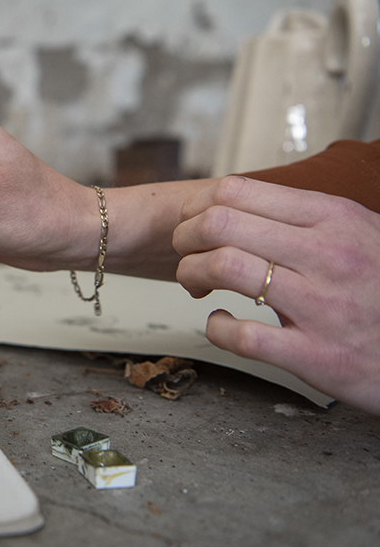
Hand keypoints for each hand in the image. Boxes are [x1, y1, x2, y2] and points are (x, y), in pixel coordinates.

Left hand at [173, 176, 379, 413]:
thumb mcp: (361, 233)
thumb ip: (305, 216)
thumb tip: (241, 202)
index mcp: (334, 218)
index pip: (238, 191)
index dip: (198, 206)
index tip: (192, 223)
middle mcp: (327, 255)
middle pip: (219, 224)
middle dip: (185, 239)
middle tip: (186, 254)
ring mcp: (321, 305)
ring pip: (222, 267)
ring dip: (191, 275)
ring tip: (198, 285)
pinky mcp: (315, 355)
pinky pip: (239, 334)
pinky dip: (215, 326)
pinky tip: (221, 322)